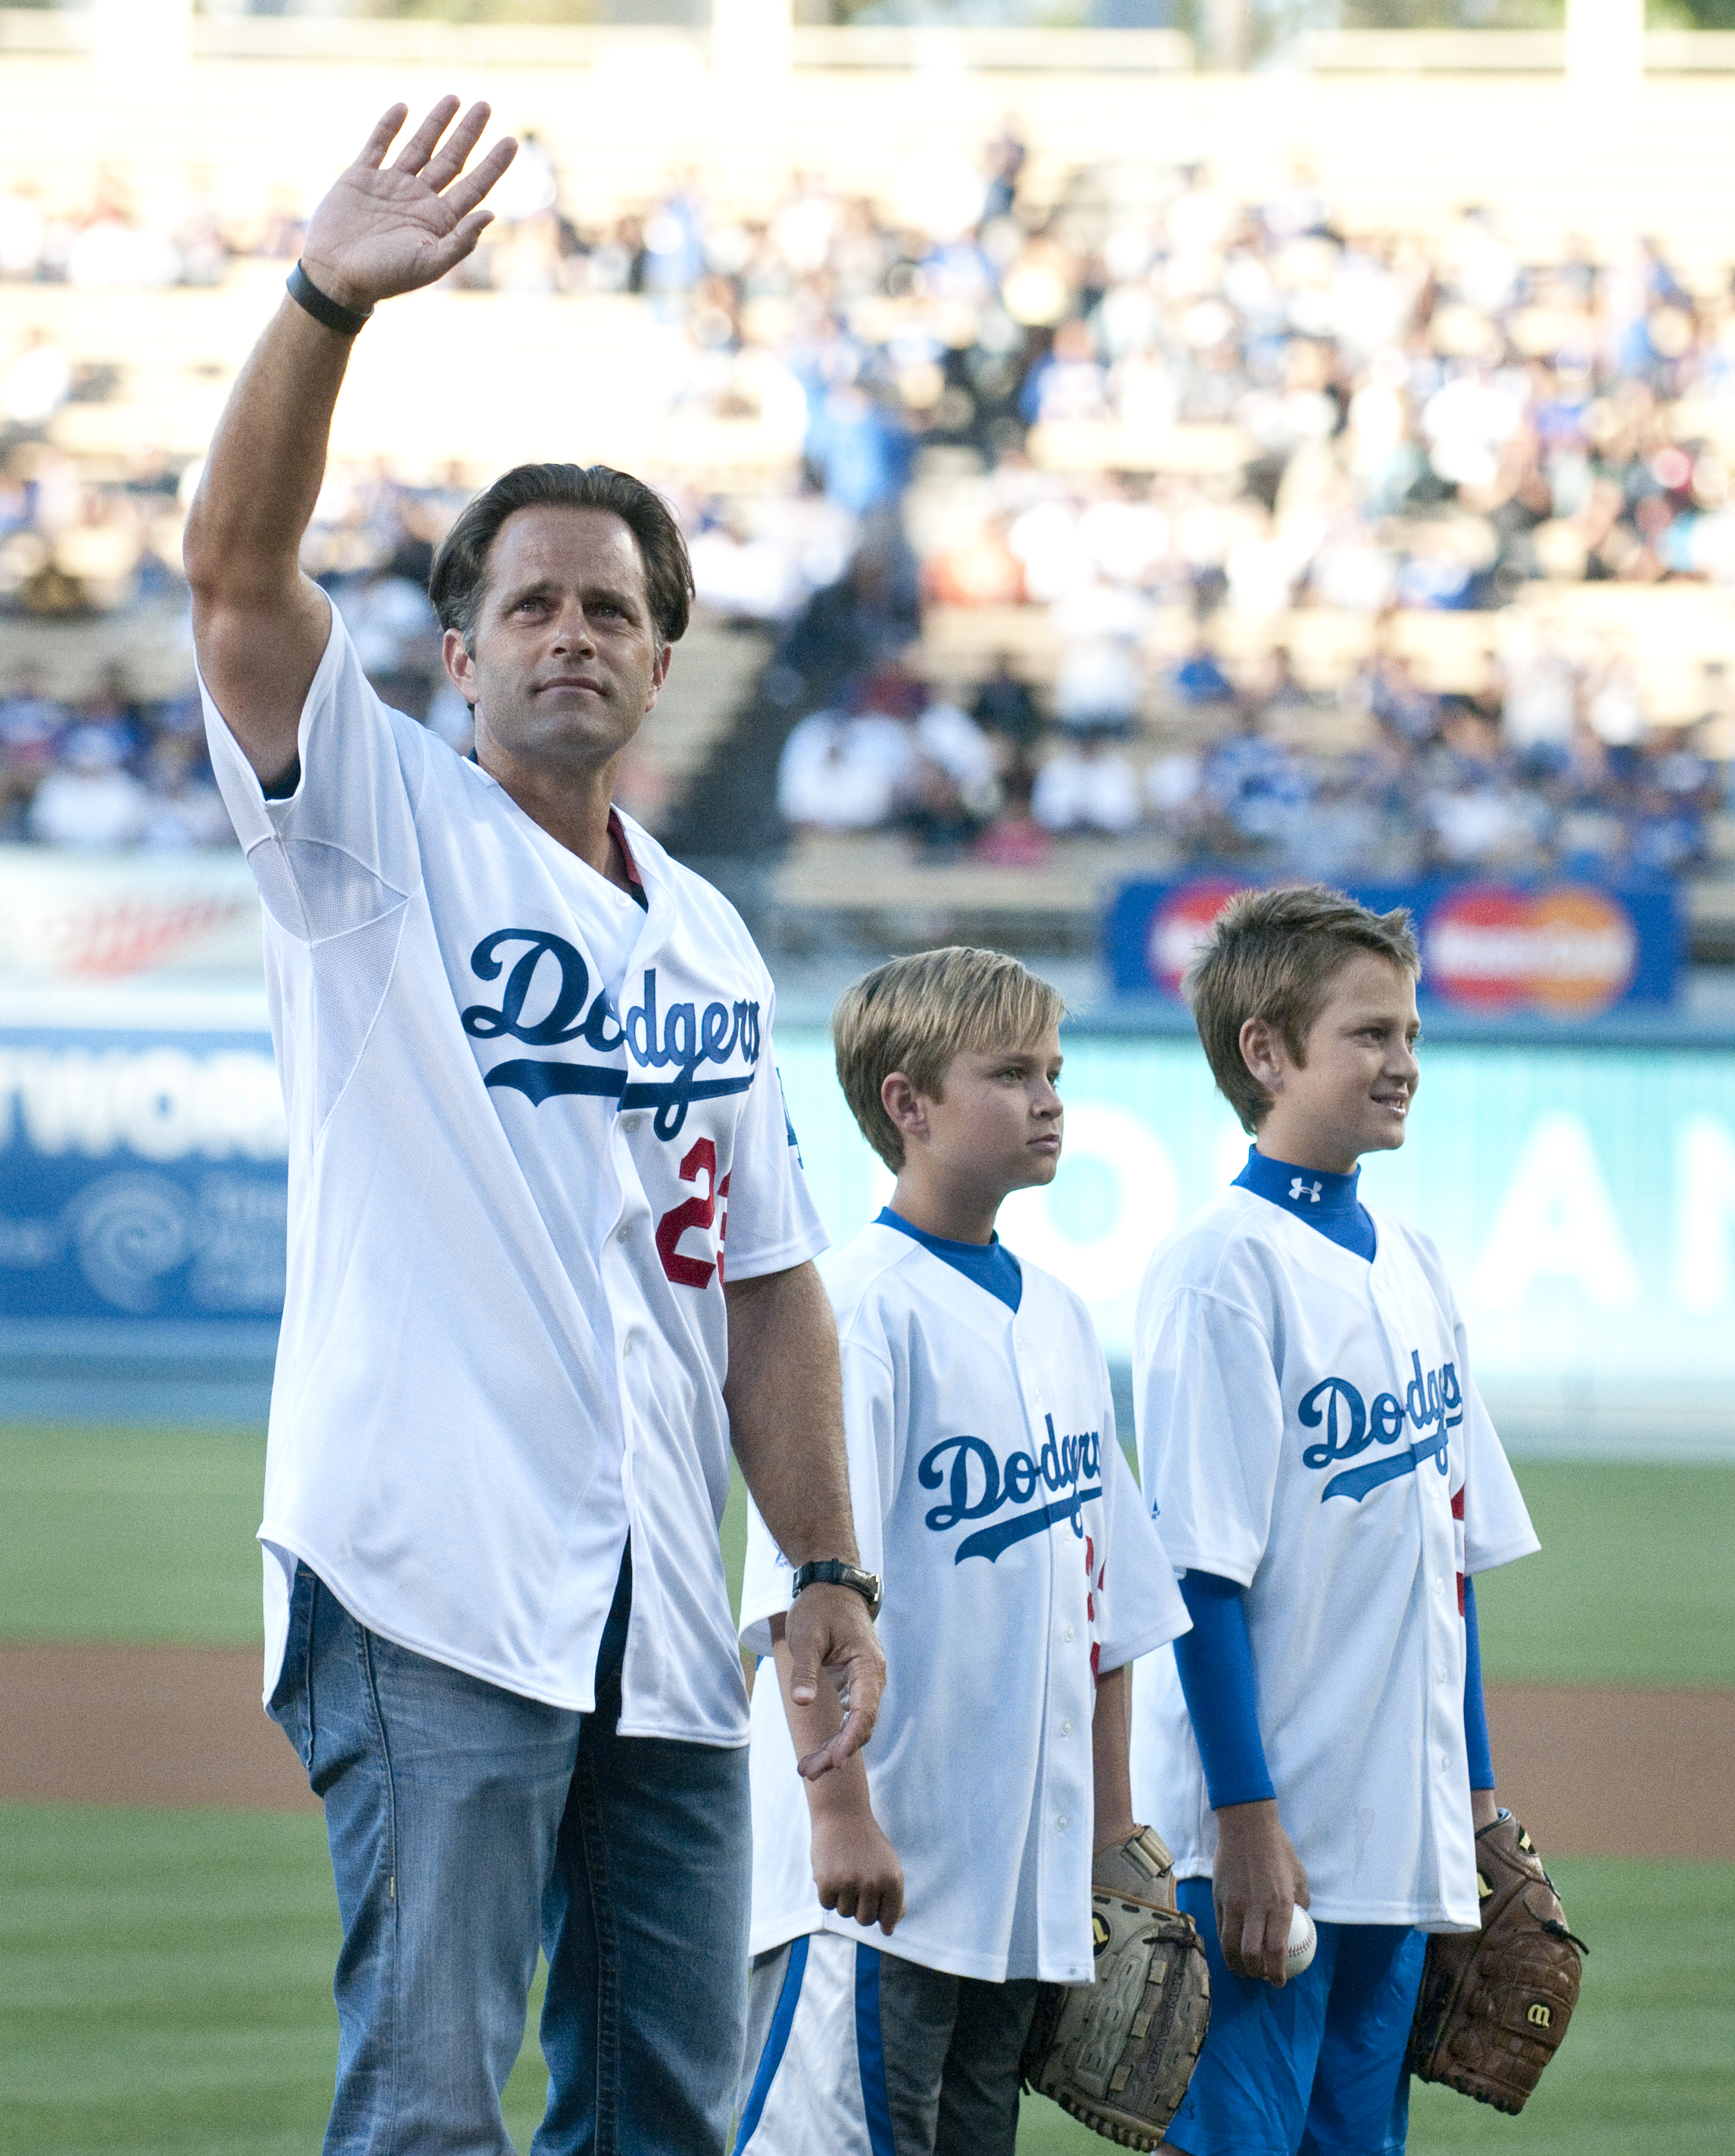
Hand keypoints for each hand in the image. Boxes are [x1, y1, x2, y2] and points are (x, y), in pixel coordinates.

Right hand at [300, 97, 516, 313]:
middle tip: (484, 106)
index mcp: (439, 221)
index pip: (474, 186)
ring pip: (419, 147)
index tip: (512, 141)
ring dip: (436, 123)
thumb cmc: (385, 277)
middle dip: (468, 134)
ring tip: (454, 98)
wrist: (335, 276)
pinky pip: (378, 145)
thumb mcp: (429, 263)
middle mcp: (419, 200)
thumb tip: (491, 214)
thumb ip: (461, 241)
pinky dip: (388, 126)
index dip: (493, 165)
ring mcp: (391, 186)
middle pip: (451, 160)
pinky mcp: (361, 177)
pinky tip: (402, 107)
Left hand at [785, 1582, 884, 1779]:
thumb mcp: (806, 1636)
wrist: (833, 1587)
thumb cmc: (820, 1608)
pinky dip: (836, 1734)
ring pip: (856, 1724)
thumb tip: (801, 1703)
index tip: (836, 1762)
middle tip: (808, 1772)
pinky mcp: (856, 1683)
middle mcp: (873, 1677)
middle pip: (861, 1725)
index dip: (850, 1739)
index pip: (864, 1711)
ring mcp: (866, 1682)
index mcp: (867, 1666)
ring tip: (807, 1769)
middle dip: (837, 1752)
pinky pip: (851, 1715)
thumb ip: (805, 1670)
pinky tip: (819, 1750)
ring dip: (835, 1747)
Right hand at [810, 1807, 904, 1934]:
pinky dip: (828, 1893)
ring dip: (843, 1898)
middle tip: (857, 1884)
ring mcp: (849, 1883)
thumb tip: (889, 1930)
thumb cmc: (868, 1844)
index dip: (881, 1915)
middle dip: (860, 1908)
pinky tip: (831, 1872)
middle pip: (865, 1920)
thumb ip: (894, 1898)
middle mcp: (872, 1884)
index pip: (889, 1919)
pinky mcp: (827, 1882)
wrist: (843, 1815)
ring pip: (845, 1913)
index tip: (875, 1901)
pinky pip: (827, 1904)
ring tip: (844, 1872)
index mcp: (892, 1880)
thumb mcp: (889, 1866)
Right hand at [1212, 1799, 1308, 1985]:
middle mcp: (1256, 1906)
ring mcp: (1234, 1902)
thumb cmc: (1278, 1849)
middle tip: (1261, 1977)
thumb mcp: (1299, 1875)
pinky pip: (1220, 1929)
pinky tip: (1231, 1950)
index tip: (1279, 1982)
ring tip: (1243, 1970)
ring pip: (1231, 1946)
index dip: (1277, 1972)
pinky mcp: (1219, 1896)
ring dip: (1237, 1965)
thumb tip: (1302, 1923)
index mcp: (1280, 1903)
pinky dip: (1225, 1946)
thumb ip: (1300, 1902)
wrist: (1247, 1824)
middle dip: (1256, 1974)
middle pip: (1251, 1954)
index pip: (1276, 1950)